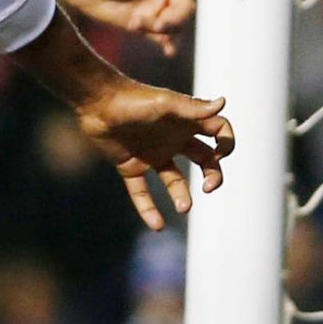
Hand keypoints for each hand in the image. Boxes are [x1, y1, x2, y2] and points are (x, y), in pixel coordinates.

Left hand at [57, 0, 248, 56]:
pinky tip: (168, 52)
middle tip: (152, 24)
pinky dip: (168, 45)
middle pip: (188, 10)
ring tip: (139, 25)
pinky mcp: (144, 23)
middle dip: (175, 19)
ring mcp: (156, 7)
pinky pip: (164, 37)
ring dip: (163, 30)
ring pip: (177, 25)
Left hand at [74, 85, 234, 230]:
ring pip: (174, 180)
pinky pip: (141, 191)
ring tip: (183, 208)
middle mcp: (172, 139)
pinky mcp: (131, 165)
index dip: (227, 144)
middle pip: (204, 159)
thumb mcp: (164, 104)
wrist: (95, 101)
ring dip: (182, 195)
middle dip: (213, 174)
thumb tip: (223, 103)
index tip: (221, 155)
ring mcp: (152, 154)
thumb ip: (192, 108)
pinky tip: (157, 225)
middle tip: (209, 187)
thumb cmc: (131, 98)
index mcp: (185, 122)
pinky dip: (148, 208)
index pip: (218, 132)